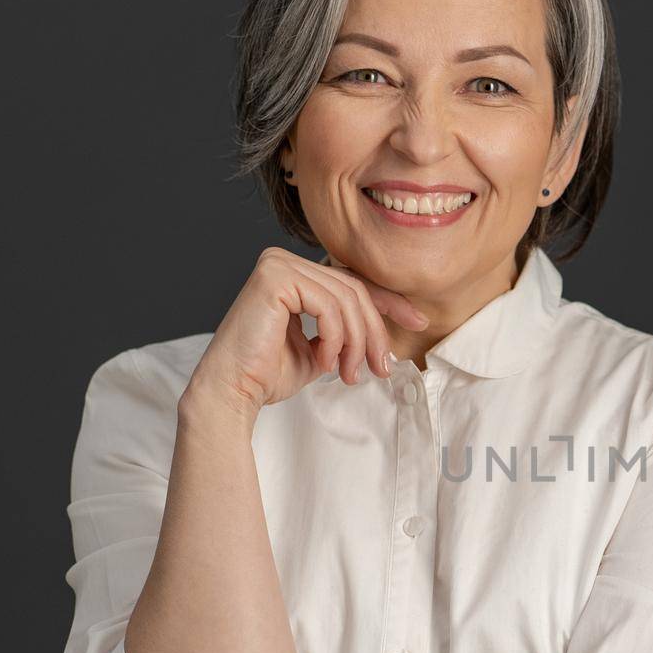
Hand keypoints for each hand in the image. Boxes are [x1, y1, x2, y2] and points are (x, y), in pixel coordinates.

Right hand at [186, 247, 428, 417]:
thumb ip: (346, 332)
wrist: (234, 391)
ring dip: (357, 342)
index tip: (418, 322)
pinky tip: (326, 361)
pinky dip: (336, 338)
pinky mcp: (274, 277)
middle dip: (374, 332)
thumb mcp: (323, 348)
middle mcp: (283, 261)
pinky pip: (328, 305)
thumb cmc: (269, 374)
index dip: (389, 302)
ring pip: (346, 298)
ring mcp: (277, 264)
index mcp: (293, 273)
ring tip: (350, 373)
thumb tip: (385, 337)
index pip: (351, 282)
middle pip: (353, 290)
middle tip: (381, 368)